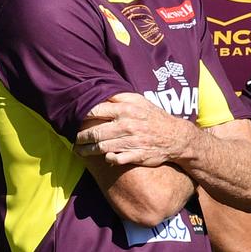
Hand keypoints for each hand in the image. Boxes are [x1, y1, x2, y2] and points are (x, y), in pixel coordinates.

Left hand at [75, 92, 194, 166]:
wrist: (175, 137)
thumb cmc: (154, 117)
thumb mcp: (140, 101)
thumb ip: (121, 97)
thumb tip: (102, 92)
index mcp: (126, 110)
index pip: (96, 111)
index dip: (83, 116)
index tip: (76, 119)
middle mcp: (127, 125)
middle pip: (95, 132)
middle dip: (81, 137)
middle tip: (75, 139)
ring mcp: (131, 142)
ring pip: (101, 147)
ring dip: (87, 151)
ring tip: (79, 151)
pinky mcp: (135, 156)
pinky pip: (115, 159)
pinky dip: (107, 159)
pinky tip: (103, 157)